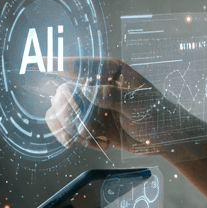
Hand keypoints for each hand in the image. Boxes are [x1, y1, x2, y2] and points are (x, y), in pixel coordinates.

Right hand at [44, 58, 206, 154]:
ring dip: (67, 128)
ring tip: (83, 141)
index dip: (60, 63)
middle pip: (65, 92)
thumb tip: (86, 92)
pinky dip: (75, 138)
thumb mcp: (138, 104)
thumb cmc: (157, 114)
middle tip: (80, 129)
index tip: (42, 63)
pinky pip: (67, 128)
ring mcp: (90, 105)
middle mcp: (96, 85)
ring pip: (61, 111)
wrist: (164, 139)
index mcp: (110, 72)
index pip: (82, 65)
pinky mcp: (89, 123)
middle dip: (69, 113)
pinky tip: (97, 144)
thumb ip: (112, 96)